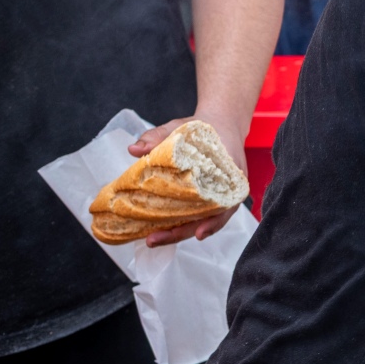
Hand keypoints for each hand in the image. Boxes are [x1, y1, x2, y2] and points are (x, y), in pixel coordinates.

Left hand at [128, 114, 249, 245]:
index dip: (213, 221)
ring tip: (152, 239)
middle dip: (181, 233)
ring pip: (201, 221)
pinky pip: (196, 216)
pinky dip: (179, 224)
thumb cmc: (204, 128)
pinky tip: (159, 229)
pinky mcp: (205, 199)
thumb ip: (158, 137)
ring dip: (177, 232)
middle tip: (153, 239)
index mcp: (231, 175)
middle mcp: (228, 191)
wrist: (220, 124)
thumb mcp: (181, 127)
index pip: (226, 204)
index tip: (198, 233)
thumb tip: (134, 150)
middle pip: (210, 220)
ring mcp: (217, 197)